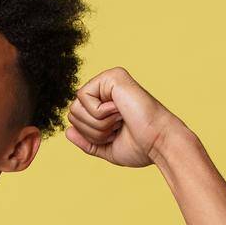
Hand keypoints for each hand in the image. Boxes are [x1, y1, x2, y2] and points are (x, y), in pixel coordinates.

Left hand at [63, 66, 181, 168]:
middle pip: (72, 113)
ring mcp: (109, 80)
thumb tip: (67, 131)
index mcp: (105, 104)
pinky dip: (98, 113)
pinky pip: (83, 96)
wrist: (158, 143)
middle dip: (91, 130)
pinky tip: (119, 111)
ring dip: (96, 124)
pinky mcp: (112, 76)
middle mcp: (106, 89)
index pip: (75, 119)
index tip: (113, 135)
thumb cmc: (140, 147)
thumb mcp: (107, 148)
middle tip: (116, 128)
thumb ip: (87, 142)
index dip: (89, 135)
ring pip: (74, 107)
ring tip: (119, 121)